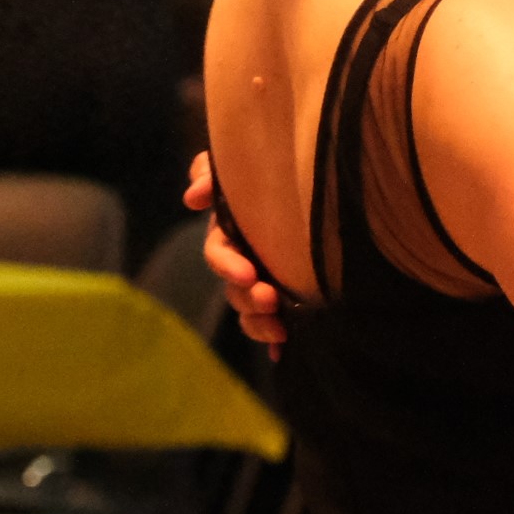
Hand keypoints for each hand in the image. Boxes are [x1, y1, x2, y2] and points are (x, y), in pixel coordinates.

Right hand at [185, 151, 285, 349]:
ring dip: (258, 322)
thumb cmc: (273, 168)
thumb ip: (211, 172)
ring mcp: (265, 279)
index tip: (247, 274)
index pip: (218, 253)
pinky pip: (273, 323)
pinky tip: (280, 351)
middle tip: (268, 300)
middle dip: (247, 298)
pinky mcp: (288, 297)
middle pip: (235, 288)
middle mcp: (246, 259)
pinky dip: (272, 339)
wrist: (321, 182)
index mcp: (233, 232)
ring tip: (278, 328)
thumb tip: (193, 197)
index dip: (227, 265)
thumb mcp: (241, 162)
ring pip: (251, 309)